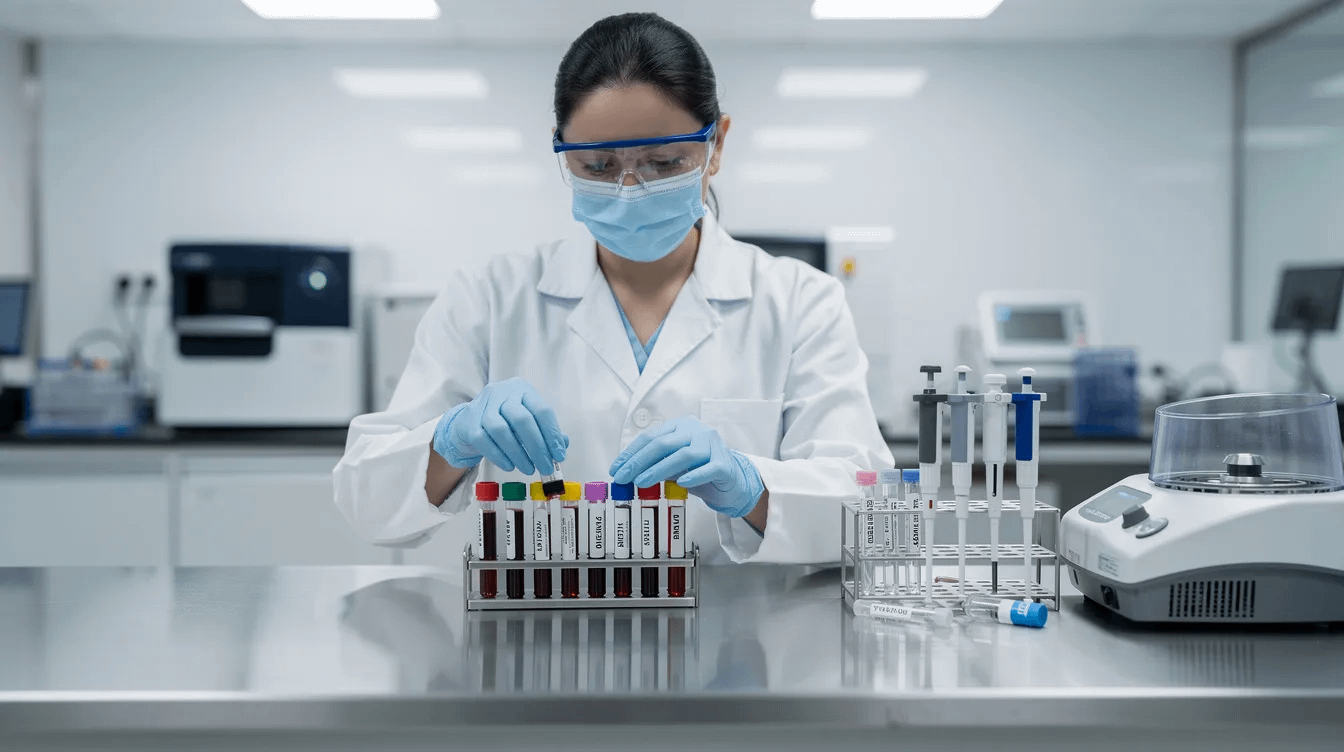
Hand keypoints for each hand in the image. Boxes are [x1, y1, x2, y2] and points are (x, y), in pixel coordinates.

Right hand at [432, 378, 568, 474]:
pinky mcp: (469, 423)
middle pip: (523, 420)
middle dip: (537, 448)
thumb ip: (545, 430)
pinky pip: (484, 441)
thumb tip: (562, 445)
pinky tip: (510, 465)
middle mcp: (502, 393)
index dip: (552, 434)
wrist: (468, 421)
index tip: (559, 455)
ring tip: (528, 468)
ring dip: (518, 454)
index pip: (542, 410)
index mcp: (522, 390)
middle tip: (545, 467)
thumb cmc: (504, 420)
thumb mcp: (527, 420)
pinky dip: (499, 456)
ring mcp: (483, 406)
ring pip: (501, 430)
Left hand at [608, 415, 764, 518]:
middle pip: (664, 443)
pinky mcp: (724, 464)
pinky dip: (693, 476)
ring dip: (659, 469)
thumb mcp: (673, 465)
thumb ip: (656, 464)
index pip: (651, 437)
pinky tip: (681, 483)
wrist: (732, 482)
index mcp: (681, 426)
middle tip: (624, 477)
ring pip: (683, 455)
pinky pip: (707, 468)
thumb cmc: (699, 471)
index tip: (617, 468)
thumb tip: (628, 473)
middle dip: (640, 461)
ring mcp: (713, 445)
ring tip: (642, 481)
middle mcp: (697, 431)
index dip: (632, 453)